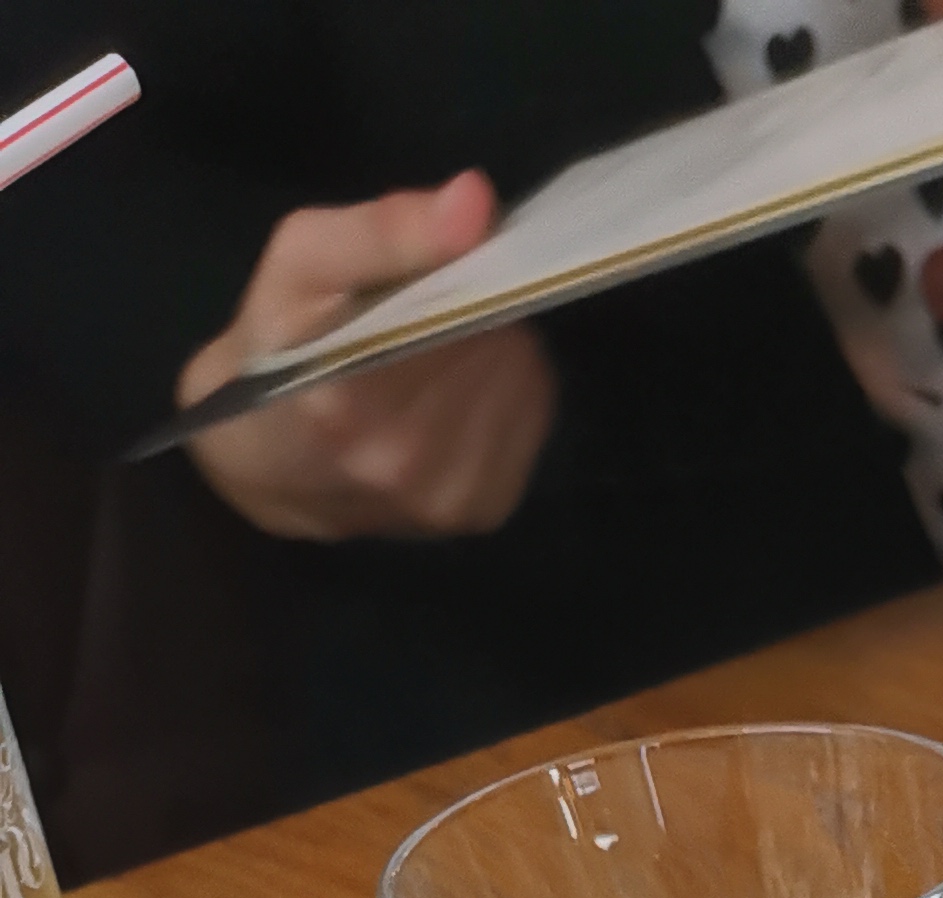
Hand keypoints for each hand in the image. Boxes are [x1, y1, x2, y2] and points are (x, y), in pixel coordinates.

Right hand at [178, 173, 555, 543]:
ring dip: (494, 346)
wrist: (273, 465)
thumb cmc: (278, 343)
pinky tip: (461, 382)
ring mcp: (447, 495)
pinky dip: (508, 386)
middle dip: (475, 305)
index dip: (463, 270)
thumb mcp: (300, 261)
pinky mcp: (483, 511)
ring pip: (520, 378)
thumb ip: (382, 229)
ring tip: (440, 342)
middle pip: (495, 343)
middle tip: (431, 301)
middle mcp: (402, 460)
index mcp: (346, 397)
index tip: (450, 249)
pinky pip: (532, 416)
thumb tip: (475, 203)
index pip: (454, 312)